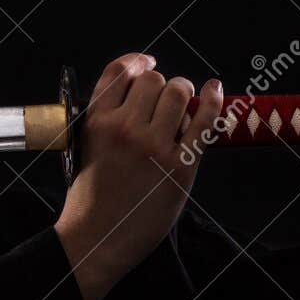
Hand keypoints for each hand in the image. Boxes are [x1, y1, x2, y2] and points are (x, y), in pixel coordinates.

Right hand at [56, 53, 223, 299]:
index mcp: (96, 123)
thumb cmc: (89, 199)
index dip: (136, 61)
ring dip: (183, 93)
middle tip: (164, 101)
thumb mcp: (85, 150)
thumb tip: (142, 93)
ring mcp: (154, 147)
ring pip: (177, 92)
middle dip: (161, 85)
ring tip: (182, 107)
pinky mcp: (180, 166)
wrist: (96, 239)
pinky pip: (204, 120)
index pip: (119, 72)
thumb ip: (107, 121)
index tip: (146, 63)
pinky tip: (214, 91)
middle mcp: (124, 128)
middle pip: (152, 80)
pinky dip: (212, 101)